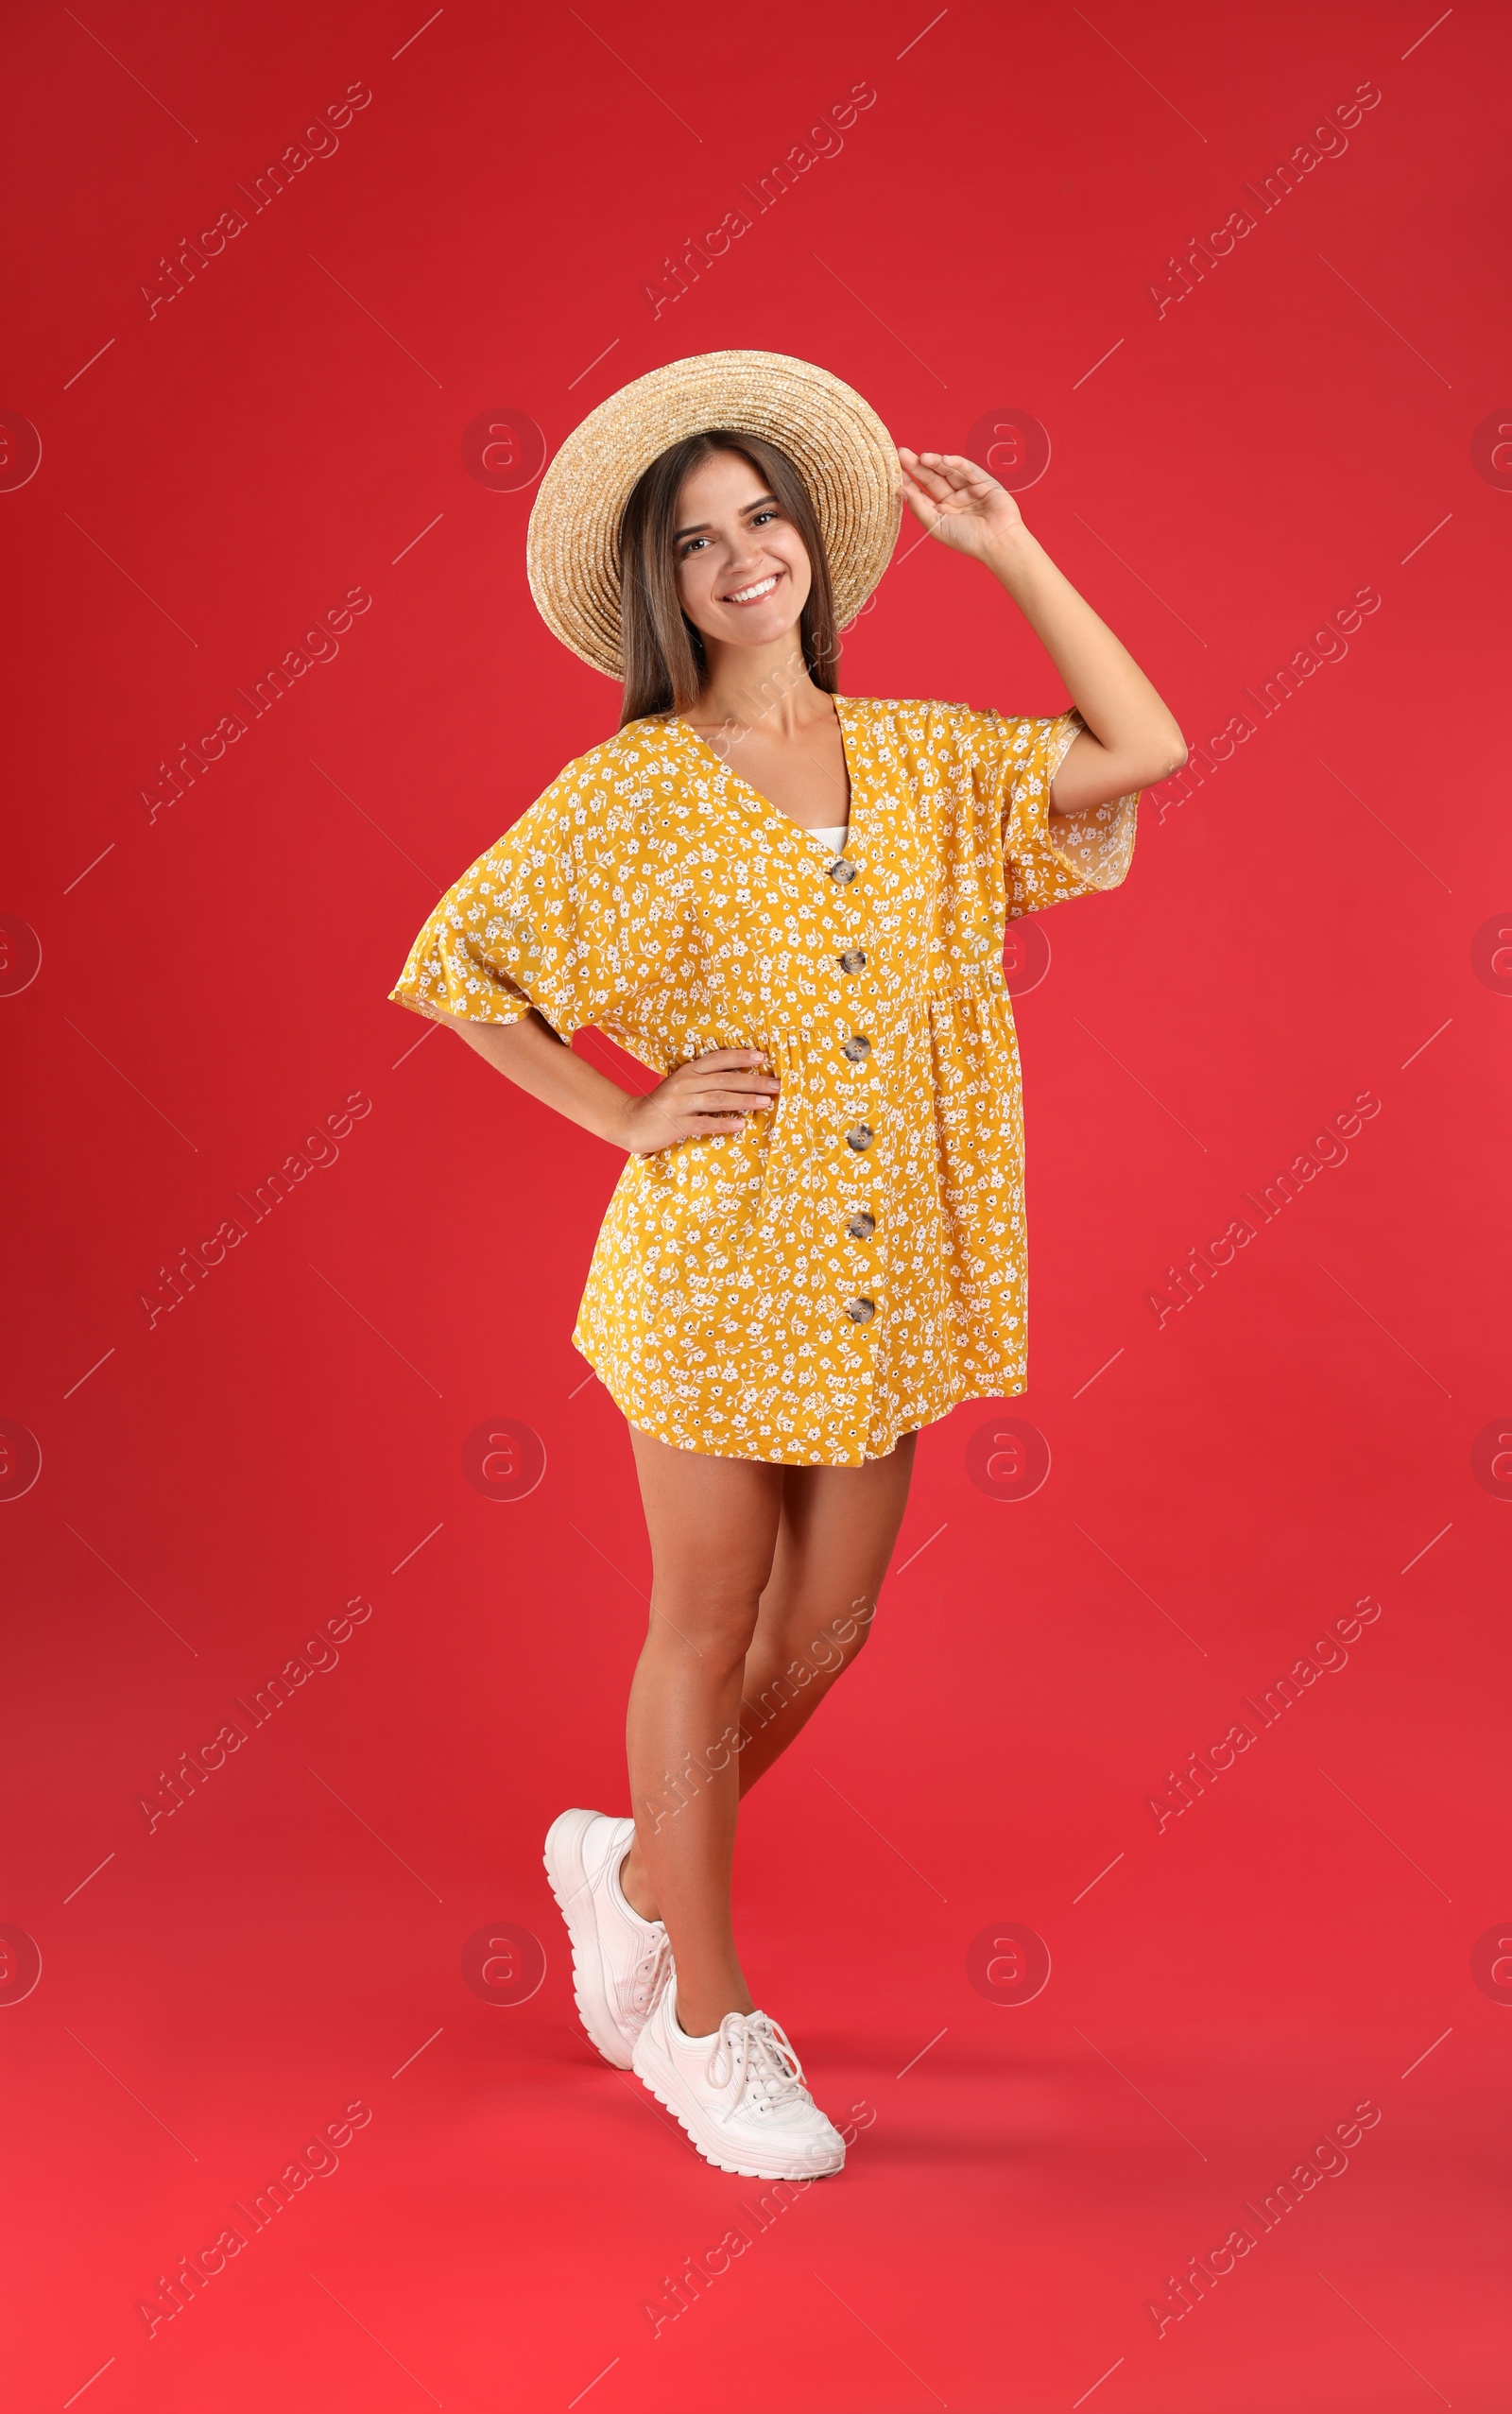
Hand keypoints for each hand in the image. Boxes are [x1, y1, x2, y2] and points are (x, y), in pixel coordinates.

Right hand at [616, 1048, 778, 1154]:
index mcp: (687, 1071)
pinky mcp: (677, 1124)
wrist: (632, 1121)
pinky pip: (705, 1123)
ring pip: (718, 1099)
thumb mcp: (681, 1085)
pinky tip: (741, 1124)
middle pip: (725, 1079)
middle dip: (753, 1081)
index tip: (762, 1056)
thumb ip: (704, 1080)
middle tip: (776, 1084)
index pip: (718, 1059)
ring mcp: (680, 1104)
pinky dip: (724, 1123)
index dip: (740, 1056)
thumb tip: (739, 1081)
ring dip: (745, 1100)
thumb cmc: (663, 1104)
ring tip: (766, 1103)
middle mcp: (685, 1083)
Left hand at [897, 449, 1024, 559]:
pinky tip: (944, 459)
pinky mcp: (983, 482)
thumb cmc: (966, 539)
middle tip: (902, 453)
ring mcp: (968, 490)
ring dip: (935, 462)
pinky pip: (967, 469)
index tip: (895, 467)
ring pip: (948, 471)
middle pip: (932, 478)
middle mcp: (953, 500)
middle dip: (918, 465)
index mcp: (940, 512)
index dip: (909, 479)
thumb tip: (901, 490)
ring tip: (922, 457)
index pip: (921, 492)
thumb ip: (918, 507)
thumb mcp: (935, 525)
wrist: (997, 541)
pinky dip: (956, 463)